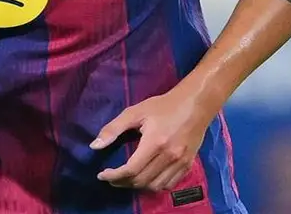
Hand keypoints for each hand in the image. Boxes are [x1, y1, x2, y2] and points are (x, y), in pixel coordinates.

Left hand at [90, 87, 215, 190]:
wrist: (196, 104)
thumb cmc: (163, 106)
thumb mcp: (136, 111)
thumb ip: (113, 129)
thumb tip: (94, 146)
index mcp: (154, 142)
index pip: (131, 170)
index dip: (114, 176)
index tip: (102, 175)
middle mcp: (169, 156)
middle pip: (141, 181)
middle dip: (122, 183)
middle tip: (112, 177)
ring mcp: (180, 162)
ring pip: (155, 186)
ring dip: (138, 186)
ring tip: (127, 179)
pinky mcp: (188, 164)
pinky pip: (169, 184)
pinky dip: (155, 185)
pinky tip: (147, 178)